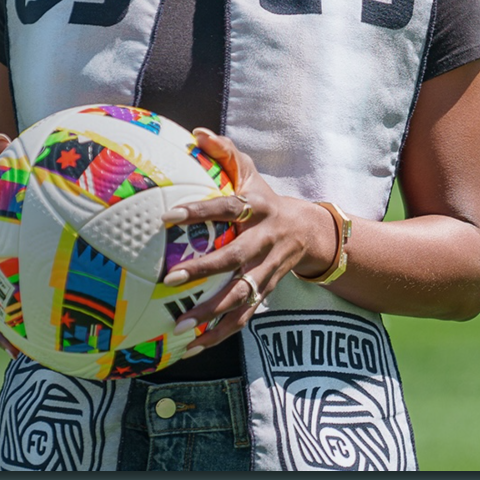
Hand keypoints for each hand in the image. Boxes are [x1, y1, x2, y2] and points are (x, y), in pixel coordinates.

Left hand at [156, 128, 333, 355]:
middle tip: (170, 278)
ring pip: (241, 295)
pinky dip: (219, 334)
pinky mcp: (266, 292)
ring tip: (179, 325)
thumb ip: (225, 152)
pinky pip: (243, 317)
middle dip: (205, 270)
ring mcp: (268, 270)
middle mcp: (266, 241)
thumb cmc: (267, 198)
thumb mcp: (251, 172)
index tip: (167, 217)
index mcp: (260, 208)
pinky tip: (193, 347)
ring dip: (211, 312)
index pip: (229, 208)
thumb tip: (195, 132)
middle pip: (236, 259)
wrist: (312, 232)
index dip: (200, 211)